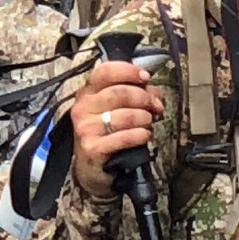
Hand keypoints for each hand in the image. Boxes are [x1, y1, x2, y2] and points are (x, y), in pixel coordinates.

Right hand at [69, 59, 165, 201]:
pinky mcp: (92, 147)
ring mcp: (86, 127)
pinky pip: (123, 137)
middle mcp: (83, 107)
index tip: (146, 78)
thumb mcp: (116, 110)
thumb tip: (154, 91)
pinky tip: (145, 135)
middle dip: (145, 98)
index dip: (129, 71)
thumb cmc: (106, 135)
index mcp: (87, 92)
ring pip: (125, 115)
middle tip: (156, 107)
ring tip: (148, 123)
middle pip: (120, 92)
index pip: (106, 71)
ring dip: (144, 118)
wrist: (92, 168)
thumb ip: (135, 95)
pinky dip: (139, 135)